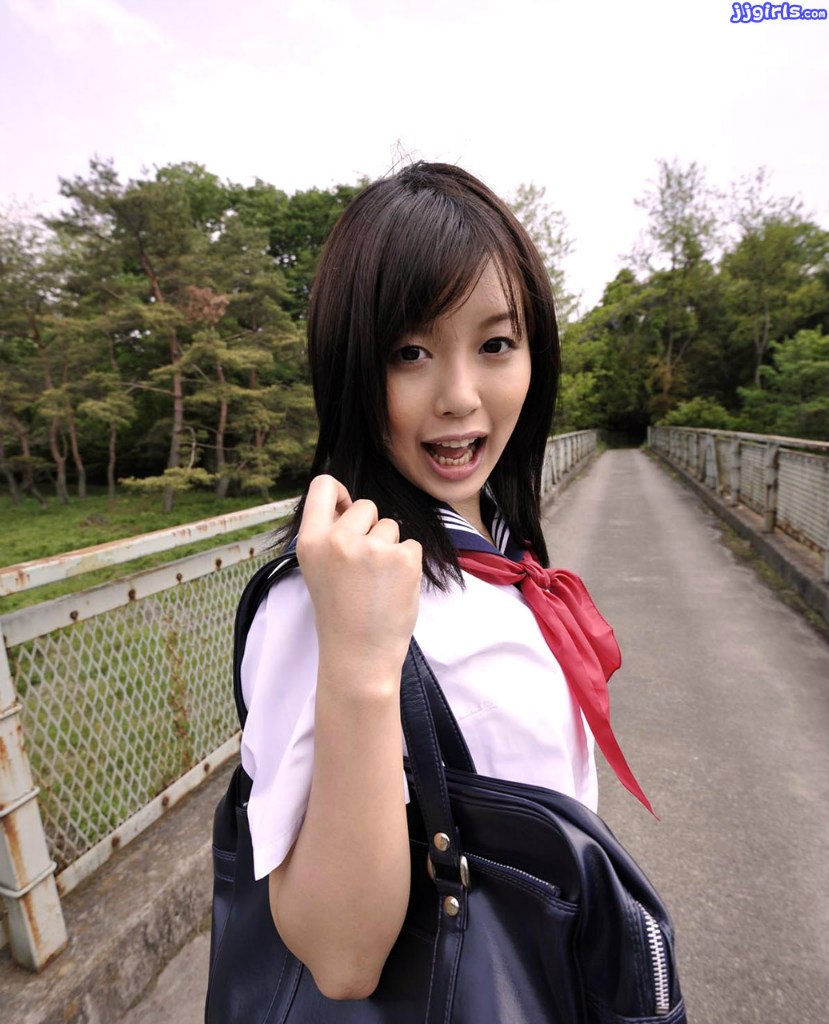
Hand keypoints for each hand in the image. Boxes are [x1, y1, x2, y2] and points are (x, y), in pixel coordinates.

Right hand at [296, 475, 422, 684]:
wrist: (359, 656)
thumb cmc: (340, 614)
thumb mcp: (318, 569)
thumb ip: (330, 536)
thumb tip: (348, 504)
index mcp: (310, 541)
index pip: (322, 486)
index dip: (339, 492)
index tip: (346, 506)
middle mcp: (338, 539)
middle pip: (365, 506)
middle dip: (371, 528)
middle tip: (364, 567)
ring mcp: (372, 548)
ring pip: (391, 526)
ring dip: (390, 548)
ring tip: (377, 583)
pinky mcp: (403, 559)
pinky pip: (411, 545)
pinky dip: (408, 564)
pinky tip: (394, 588)